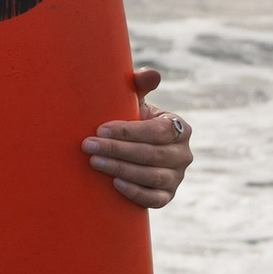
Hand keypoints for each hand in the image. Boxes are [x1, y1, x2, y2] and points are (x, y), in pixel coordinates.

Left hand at [82, 69, 193, 209]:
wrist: (132, 153)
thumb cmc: (132, 122)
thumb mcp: (136, 104)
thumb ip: (140, 86)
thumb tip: (152, 74)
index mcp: (180, 128)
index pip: (157, 131)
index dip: (129, 131)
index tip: (100, 129)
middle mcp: (184, 154)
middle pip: (152, 154)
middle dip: (117, 150)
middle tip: (88, 145)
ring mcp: (177, 177)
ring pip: (151, 176)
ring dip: (121, 169)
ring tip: (95, 162)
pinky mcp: (168, 197)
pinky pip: (154, 199)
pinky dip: (135, 192)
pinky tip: (114, 183)